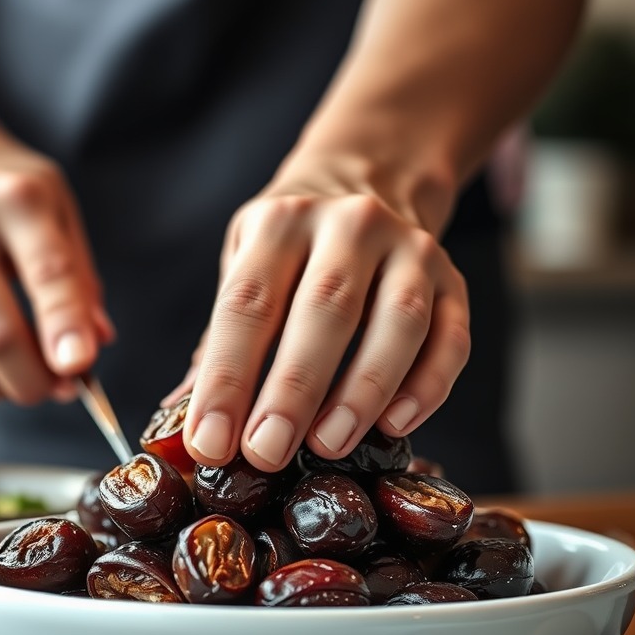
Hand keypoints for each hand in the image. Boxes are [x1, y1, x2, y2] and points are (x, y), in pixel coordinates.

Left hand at [169, 158, 469, 471]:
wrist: (367, 181)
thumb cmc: (291, 249)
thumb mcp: (245, 267)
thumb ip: (220, 343)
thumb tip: (181, 420)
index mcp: (280, 222)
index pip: (247, 303)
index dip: (226, 377)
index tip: (211, 441)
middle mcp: (349, 225)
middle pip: (324, 309)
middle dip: (292, 389)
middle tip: (266, 453)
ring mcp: (409, 248)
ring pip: (398, 321)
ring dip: (363, 390)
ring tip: (328, 446)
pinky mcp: (453, 280)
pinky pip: (450, 337)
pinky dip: (427, 386)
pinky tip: (396, 427)